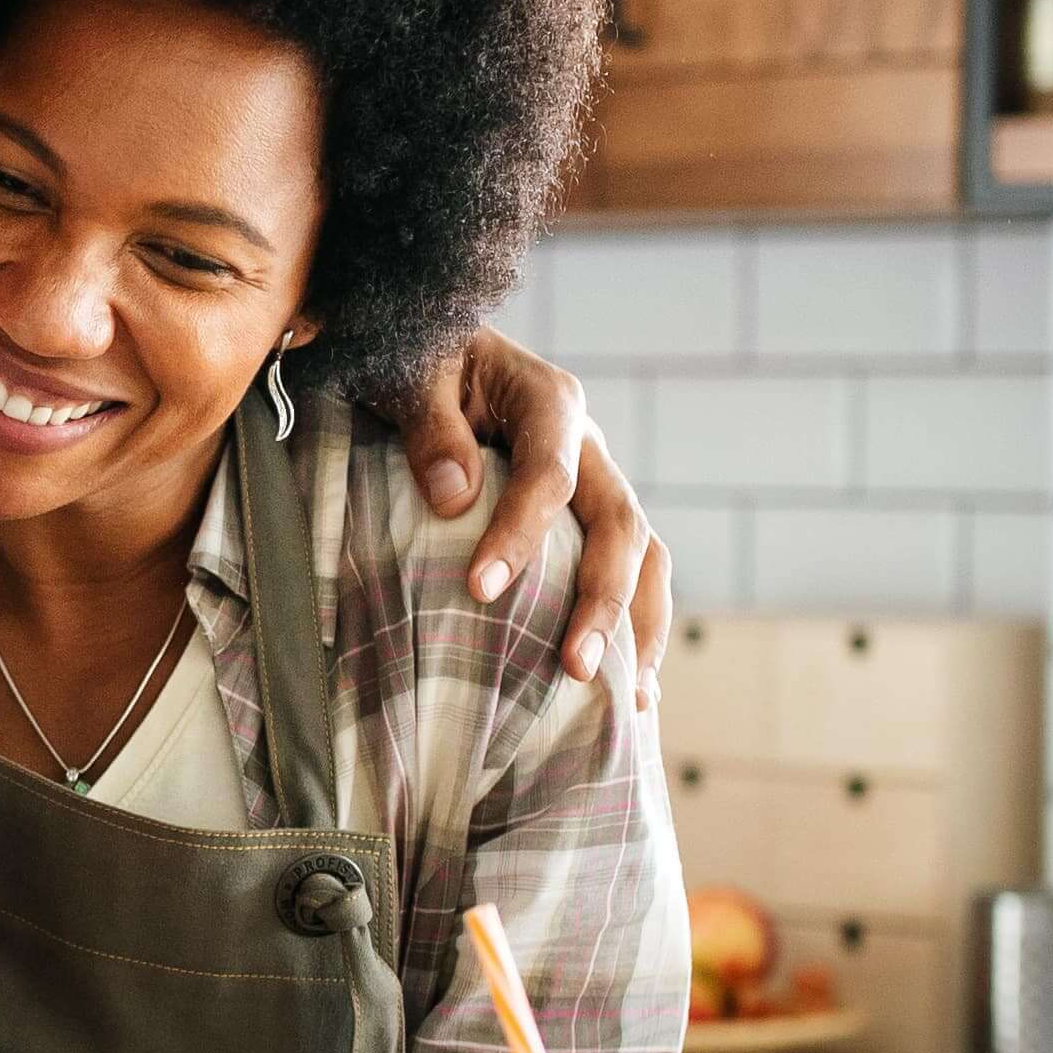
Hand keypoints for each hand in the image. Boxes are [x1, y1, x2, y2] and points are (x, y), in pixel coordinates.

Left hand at [373, 329, 670, 705]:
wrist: (427, 353)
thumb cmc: (411, 361)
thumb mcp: (408, 374)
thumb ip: (429, 424)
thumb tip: (454, 497)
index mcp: (548, 401)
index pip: (550, 473)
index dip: (521, 533)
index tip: (480, 589)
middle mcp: (589, 445)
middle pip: (619, 525)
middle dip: (602, 600)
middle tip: (572, 666)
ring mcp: (595, 486)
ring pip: (644, 555)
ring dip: (638, 625)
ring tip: (627, 699)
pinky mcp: (587, 522)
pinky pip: (630, 575)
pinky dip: (634, 628)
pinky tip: (629, 694)